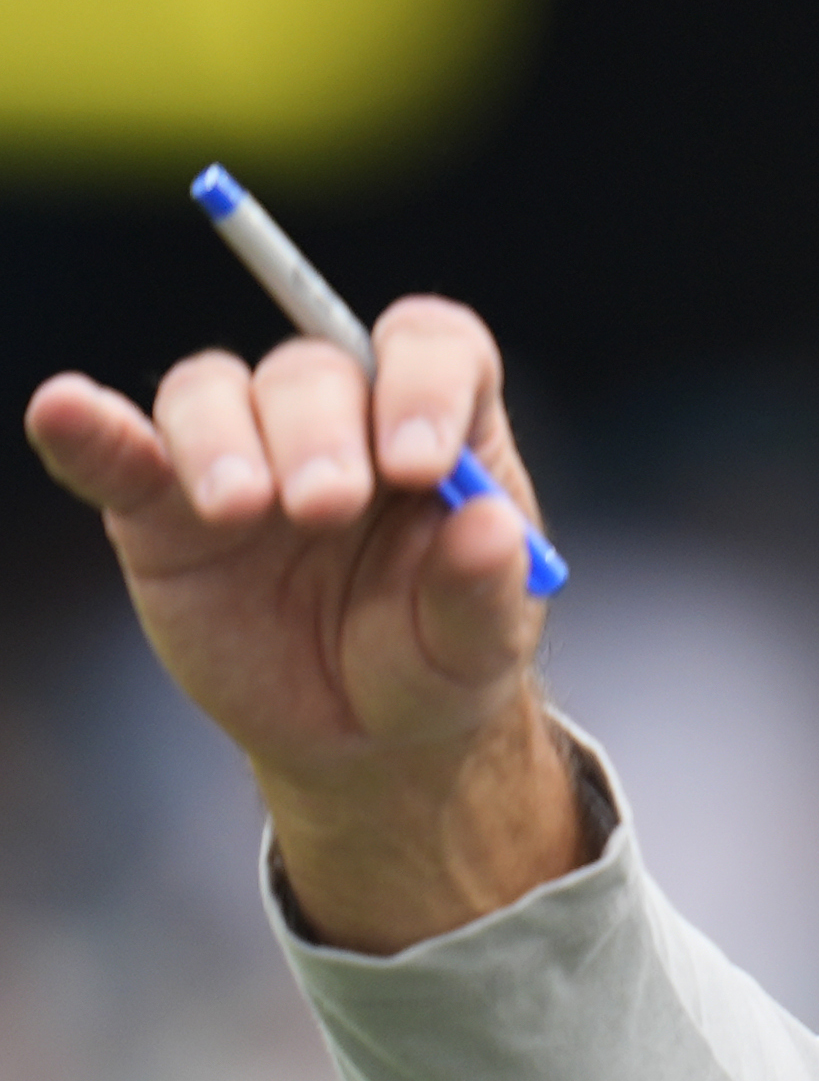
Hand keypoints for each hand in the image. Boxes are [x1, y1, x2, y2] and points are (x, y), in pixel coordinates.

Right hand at [23, 299, 585, 951]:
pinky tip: (66, 411)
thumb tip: (490, 526)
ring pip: (217, 390)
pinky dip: (86, 426)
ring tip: (243, 511)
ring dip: (224, 439)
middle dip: (321, 430)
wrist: (365, 732)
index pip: (431, 347)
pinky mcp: (162, 503)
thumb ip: (487, 586)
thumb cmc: (435, 657)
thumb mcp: (480, 644)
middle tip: (326, 508)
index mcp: (437, 425)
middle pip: (317, 369)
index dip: (425, 382)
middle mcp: (340, 417)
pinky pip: (116, 448)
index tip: (420, 460)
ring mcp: (246, 450)